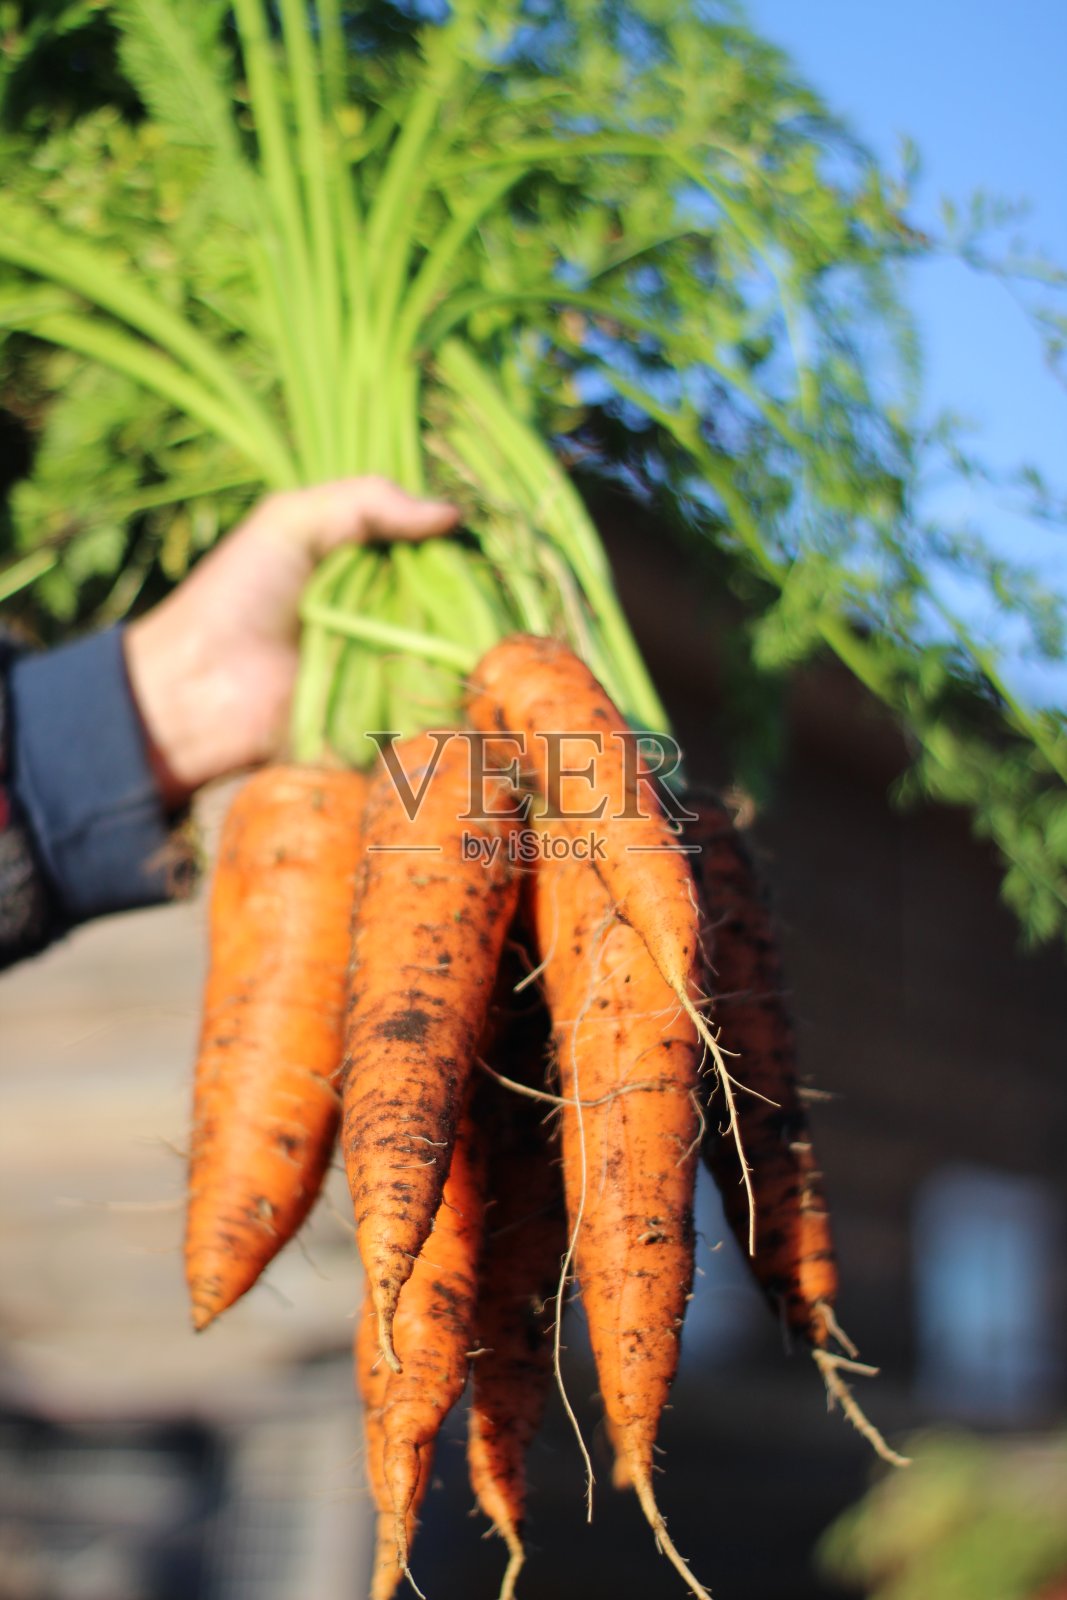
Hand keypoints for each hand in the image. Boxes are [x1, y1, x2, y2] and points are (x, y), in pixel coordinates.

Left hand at [123, 477, 458, 806]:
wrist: (195, 690)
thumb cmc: (234, 597)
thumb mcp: (290, 522)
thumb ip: (367, 501)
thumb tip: (453, 515)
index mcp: (361, 568)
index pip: (431, 555)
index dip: (456, 551)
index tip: (481, 549)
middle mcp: (380, 616)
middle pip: (448, 607)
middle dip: (466, 602)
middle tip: (482, 600)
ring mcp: (383, 670)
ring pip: (446, 656)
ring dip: (460, 649)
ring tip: (477, 641)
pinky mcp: (381, 719)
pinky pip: (426, 705)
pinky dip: (442, 695)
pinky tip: (459, 681)